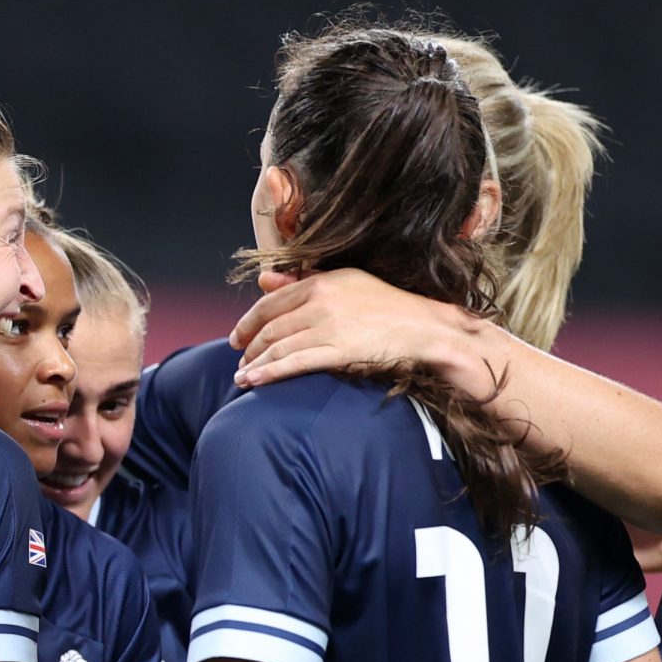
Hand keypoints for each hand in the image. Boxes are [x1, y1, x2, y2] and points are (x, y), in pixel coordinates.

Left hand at [228, 268, 475, 391]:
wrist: (423, 326)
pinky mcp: (338, 350)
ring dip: (255, 364)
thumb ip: (302, 280)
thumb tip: (264, 279)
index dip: (248, 321)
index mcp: (320, 281)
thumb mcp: (344, 282)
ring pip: (278, 346)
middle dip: (249, 346)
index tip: (238, 336)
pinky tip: (255, 382)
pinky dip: (270, 373)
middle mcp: (320, 301)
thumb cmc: (387, 305)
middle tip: (240, 361)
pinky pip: (295, 363)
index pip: (271, 301)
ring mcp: (328, 326)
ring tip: (242, 377)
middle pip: (270, 326)